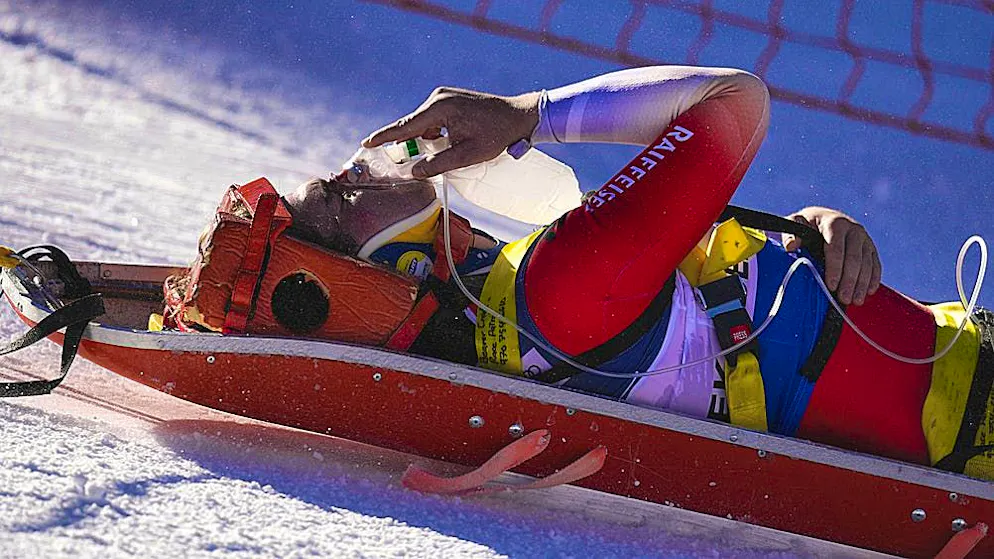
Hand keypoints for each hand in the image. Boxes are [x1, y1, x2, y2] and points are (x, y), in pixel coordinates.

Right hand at [363, 87, 541, 178]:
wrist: (519, 116)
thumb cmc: (497, 135)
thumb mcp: (469, 155)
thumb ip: (440, 164)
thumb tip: (414, 172)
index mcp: (440, 108)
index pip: (405, 126)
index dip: (385, 137)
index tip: (366, 142)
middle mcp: (438, 98)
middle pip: (412, 126)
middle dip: (406, 144)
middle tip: (401, 162)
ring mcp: (444, 98)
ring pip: (422, 125)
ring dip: (424, 141)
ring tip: (441, 154)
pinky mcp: (449, 101)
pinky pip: (432, 121)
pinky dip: (433, 135)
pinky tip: (447, 145)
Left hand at [782, 206, 881, 304]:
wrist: (825, 217)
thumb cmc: (808, 224)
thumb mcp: (797, 223)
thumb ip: (791, 233)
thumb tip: (791, 245)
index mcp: (834, 223)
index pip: (835, 248)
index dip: (834, 268)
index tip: (831, 285)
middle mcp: (853, 229)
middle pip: (854, 258)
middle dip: (849, 280)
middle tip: (844, 299)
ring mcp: (864, 238)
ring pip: (867, 263)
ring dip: (862, 283)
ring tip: (856, 301)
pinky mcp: (870, 247)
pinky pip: (875, 264)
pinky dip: (874, 279)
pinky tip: (869, 292)